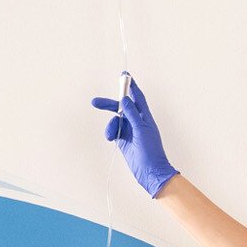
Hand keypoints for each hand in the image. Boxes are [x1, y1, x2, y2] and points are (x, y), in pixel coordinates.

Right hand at [89, 75, 176, 197]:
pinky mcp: (123, 140)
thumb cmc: (151, 151)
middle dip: (109, 105)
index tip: (124, 75)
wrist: (149, 171)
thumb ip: (132, 113)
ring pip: (114, 120)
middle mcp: (136, 121)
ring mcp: (129, 131)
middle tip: (95, 102)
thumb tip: (125, 99)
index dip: (131, 86)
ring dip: (110, 125)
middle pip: (121, 107)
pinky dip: (110, 133)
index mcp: (144, 116)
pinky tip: (111, 138)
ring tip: (112, 134)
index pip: (137, 96)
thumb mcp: (141, 129)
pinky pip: (112, 131)